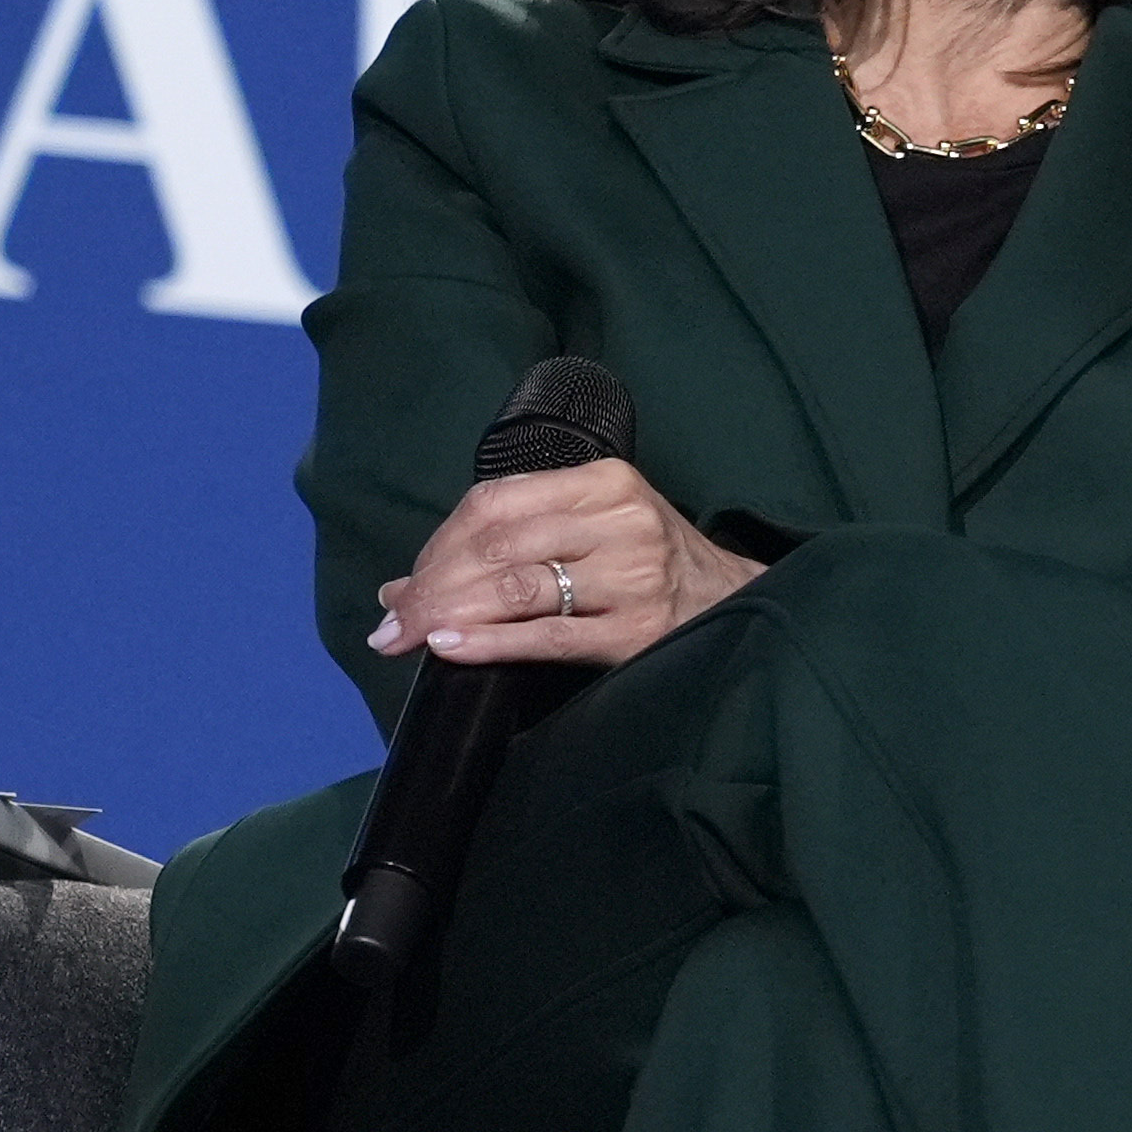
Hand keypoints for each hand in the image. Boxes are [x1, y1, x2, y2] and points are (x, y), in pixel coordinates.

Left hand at [370, 462, 759, 671]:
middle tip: (391, 626)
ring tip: (409, 639)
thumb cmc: (651, 567)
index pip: (493, 503)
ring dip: (449, 615)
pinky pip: (547, 635)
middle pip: (497, 546)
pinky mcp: (638, 629)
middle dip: (432, 587)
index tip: (405, 587)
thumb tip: (398, 590)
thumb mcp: (593, 530)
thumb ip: (506, 547)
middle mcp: (620, 520)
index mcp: (603, 482)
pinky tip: (452, 649)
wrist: (739, 605)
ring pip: (517, 587)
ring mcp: (632, 575)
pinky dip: (490, 642)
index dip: (436, 545)